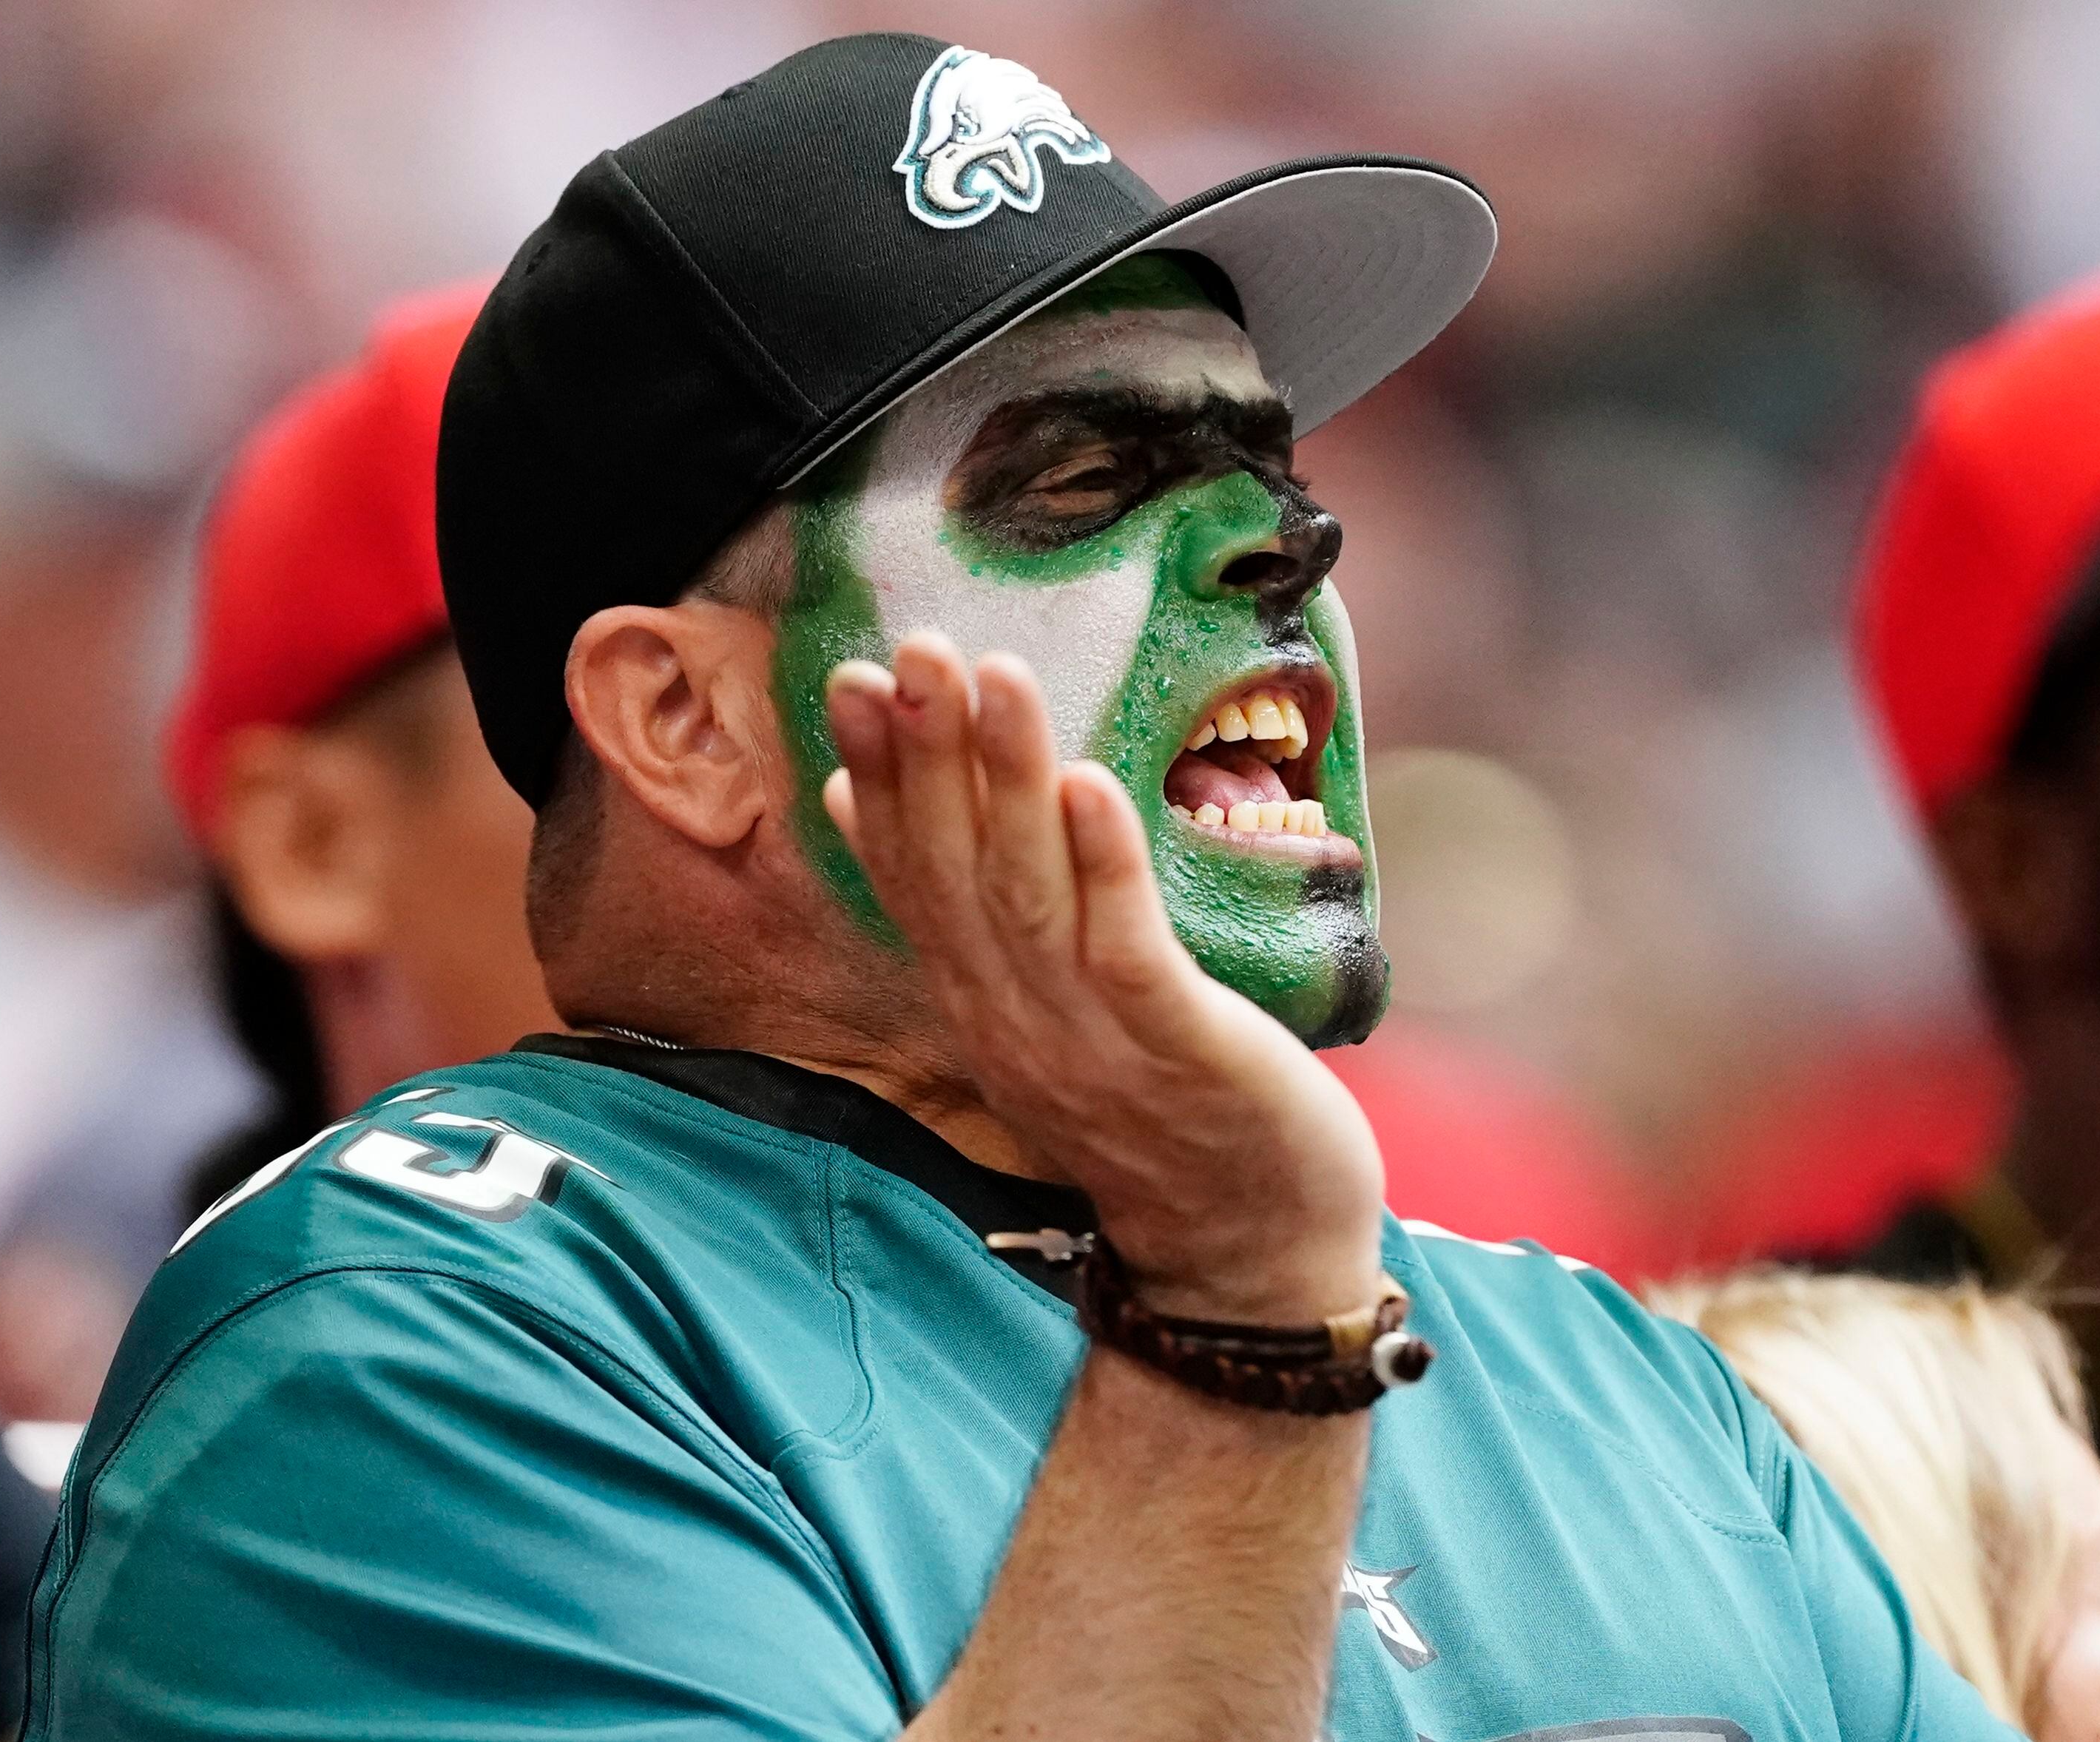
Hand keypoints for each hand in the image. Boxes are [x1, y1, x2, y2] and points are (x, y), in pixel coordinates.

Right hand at [821, 630, 1384, 1320]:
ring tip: (996, 675)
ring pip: (1028, 894)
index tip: (851, 677)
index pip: (909, 872)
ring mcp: (1088, 1039)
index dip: (880, 773)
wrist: (1248, 1256)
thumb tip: (857, 795)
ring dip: (1008, 779)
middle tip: (912, 647)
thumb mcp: (1033, 1005)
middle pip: (955, 869)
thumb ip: (957, 913)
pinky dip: (1104, 864)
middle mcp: (1012, 1017)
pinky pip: (1126, 949)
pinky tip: (1089, 784)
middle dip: (931, 752)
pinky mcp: (1176, 1050)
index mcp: (978, 1001)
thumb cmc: (1154, 1109)